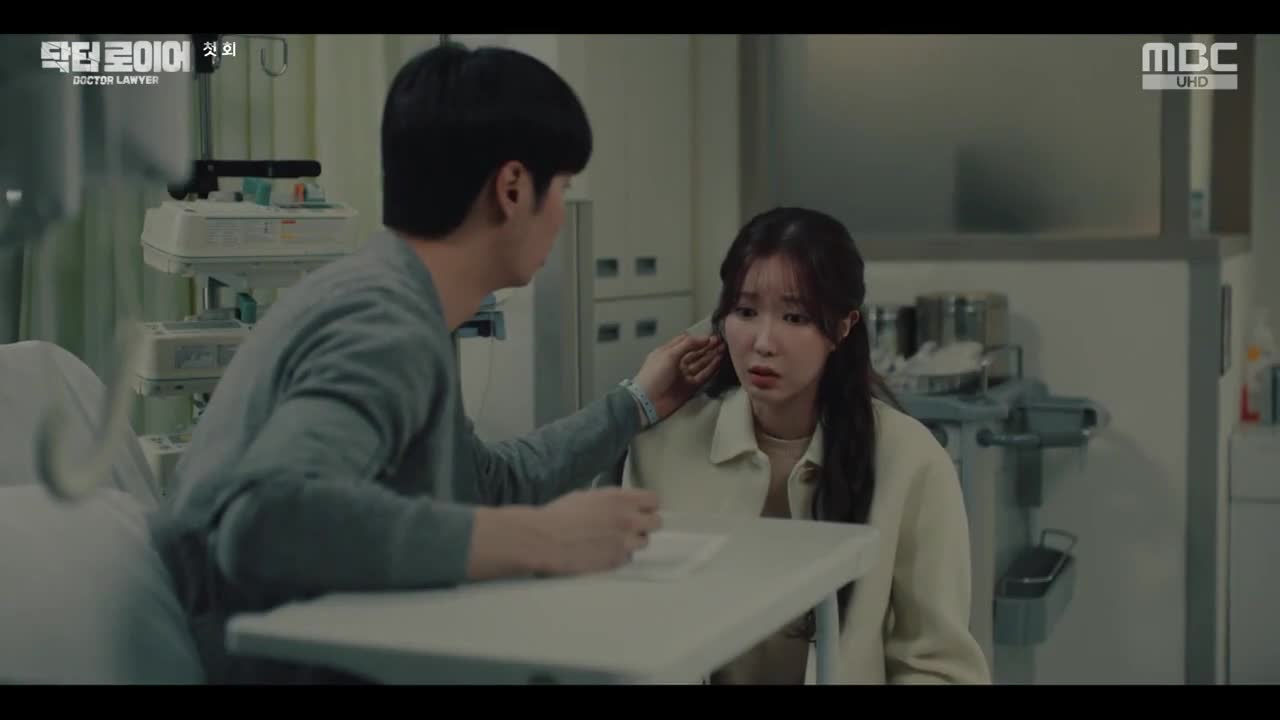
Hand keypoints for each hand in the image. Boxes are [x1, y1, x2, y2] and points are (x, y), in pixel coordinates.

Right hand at [528, 487, 661, 574]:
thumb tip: (620, 504)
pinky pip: (628, 558)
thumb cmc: (561, 514)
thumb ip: (611, 500)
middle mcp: (627, 520)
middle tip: (632, 526)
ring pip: (644, 542)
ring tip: (616, 540)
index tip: (641, 509)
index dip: (648, 505)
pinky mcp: (616, 561)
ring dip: (633, 540)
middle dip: (646, 523)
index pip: (653, 500)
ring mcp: (624, 542)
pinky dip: (619, 555)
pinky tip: (604, 551)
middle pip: (656, 522)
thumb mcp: (588, 496)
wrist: (546, 538)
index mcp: (620, 499)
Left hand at [632, 333, 723, 420]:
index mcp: (669, 352)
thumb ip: (688, 345)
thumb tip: (706, 338)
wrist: (648, 401)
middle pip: (695, 352)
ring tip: (724, 349)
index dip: (698, 338)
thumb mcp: (669, 354)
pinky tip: (718, 361)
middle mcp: (677, 362)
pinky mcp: (690, 387)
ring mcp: (684, 375)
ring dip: (711, 356)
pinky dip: (710, 369)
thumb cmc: (655, 373)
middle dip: (708, 347)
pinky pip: (702, 376)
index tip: (712, 335)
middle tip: (722, 342)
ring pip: (700, 364)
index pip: (686, 342)